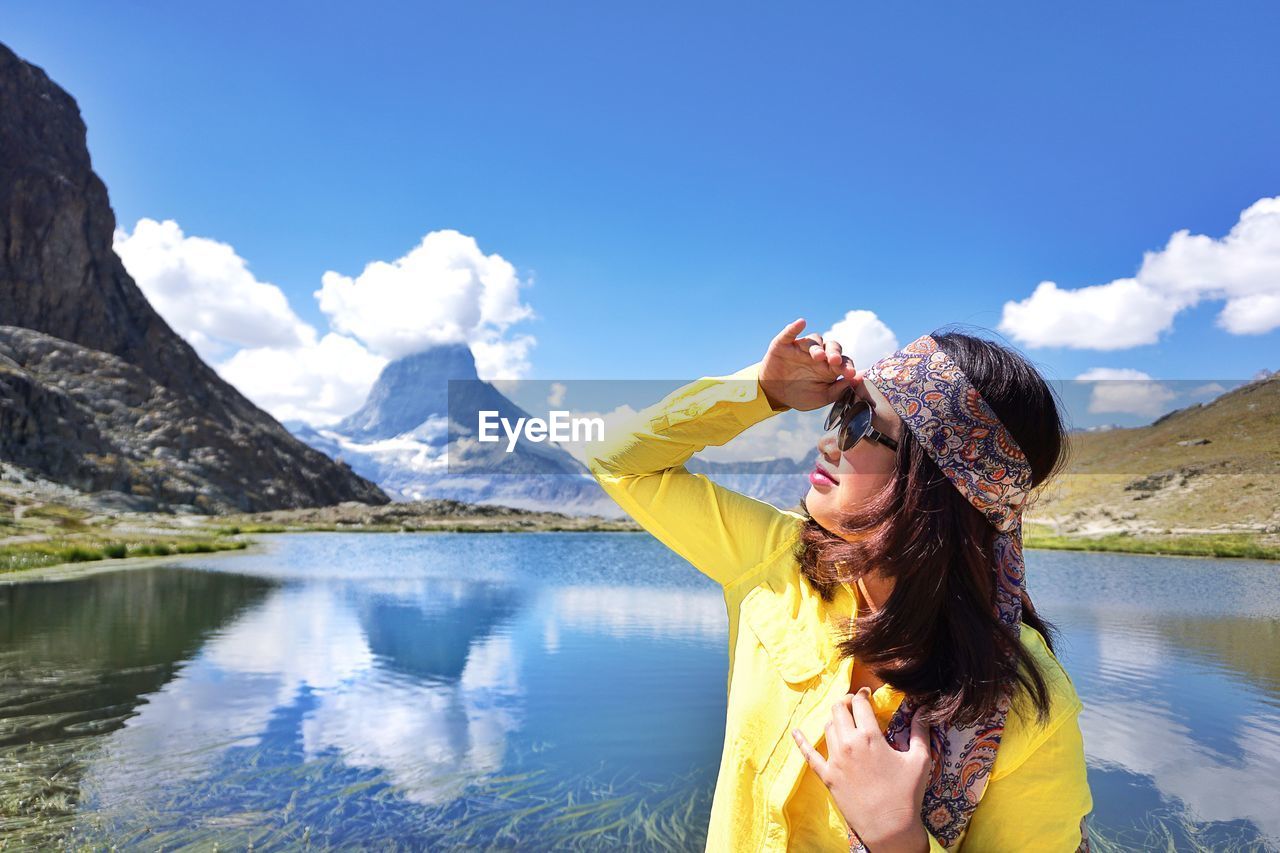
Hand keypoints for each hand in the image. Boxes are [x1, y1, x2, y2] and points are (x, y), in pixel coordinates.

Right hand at [758, 318, 857, 411]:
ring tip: (817, 356)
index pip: (843, 361)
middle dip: (834, 352)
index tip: (850, 374)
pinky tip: (801, 323)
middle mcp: (818, 354)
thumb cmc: (800, 395)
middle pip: (832, 346)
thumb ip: (839, 390)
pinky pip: (790, 333)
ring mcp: (802, 348)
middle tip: (834, 361)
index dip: (847, 366)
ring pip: (814, 340)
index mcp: (829, 367)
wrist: (774, 395)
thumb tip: (858, 379)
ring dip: (817, 347)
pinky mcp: (785, 344)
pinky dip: (795, 327)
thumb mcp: (821, 397)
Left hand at [792, 687, 932, 852]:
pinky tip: (796, 732)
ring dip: (835, 719)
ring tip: (844, 720)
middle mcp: (848, 743)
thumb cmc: (907, 793)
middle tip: (853, 704)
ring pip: (828, 727)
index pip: (859, 703)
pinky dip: (802, 741)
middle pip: (838, 710)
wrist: (889, 828)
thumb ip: (920, 731)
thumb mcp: (920, 760)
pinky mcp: (826, 776)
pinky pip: (809, 755)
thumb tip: (923, 710)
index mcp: (869, 736)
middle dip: (846, 702)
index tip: (866, 694)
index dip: (863, 694)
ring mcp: (835, 760)